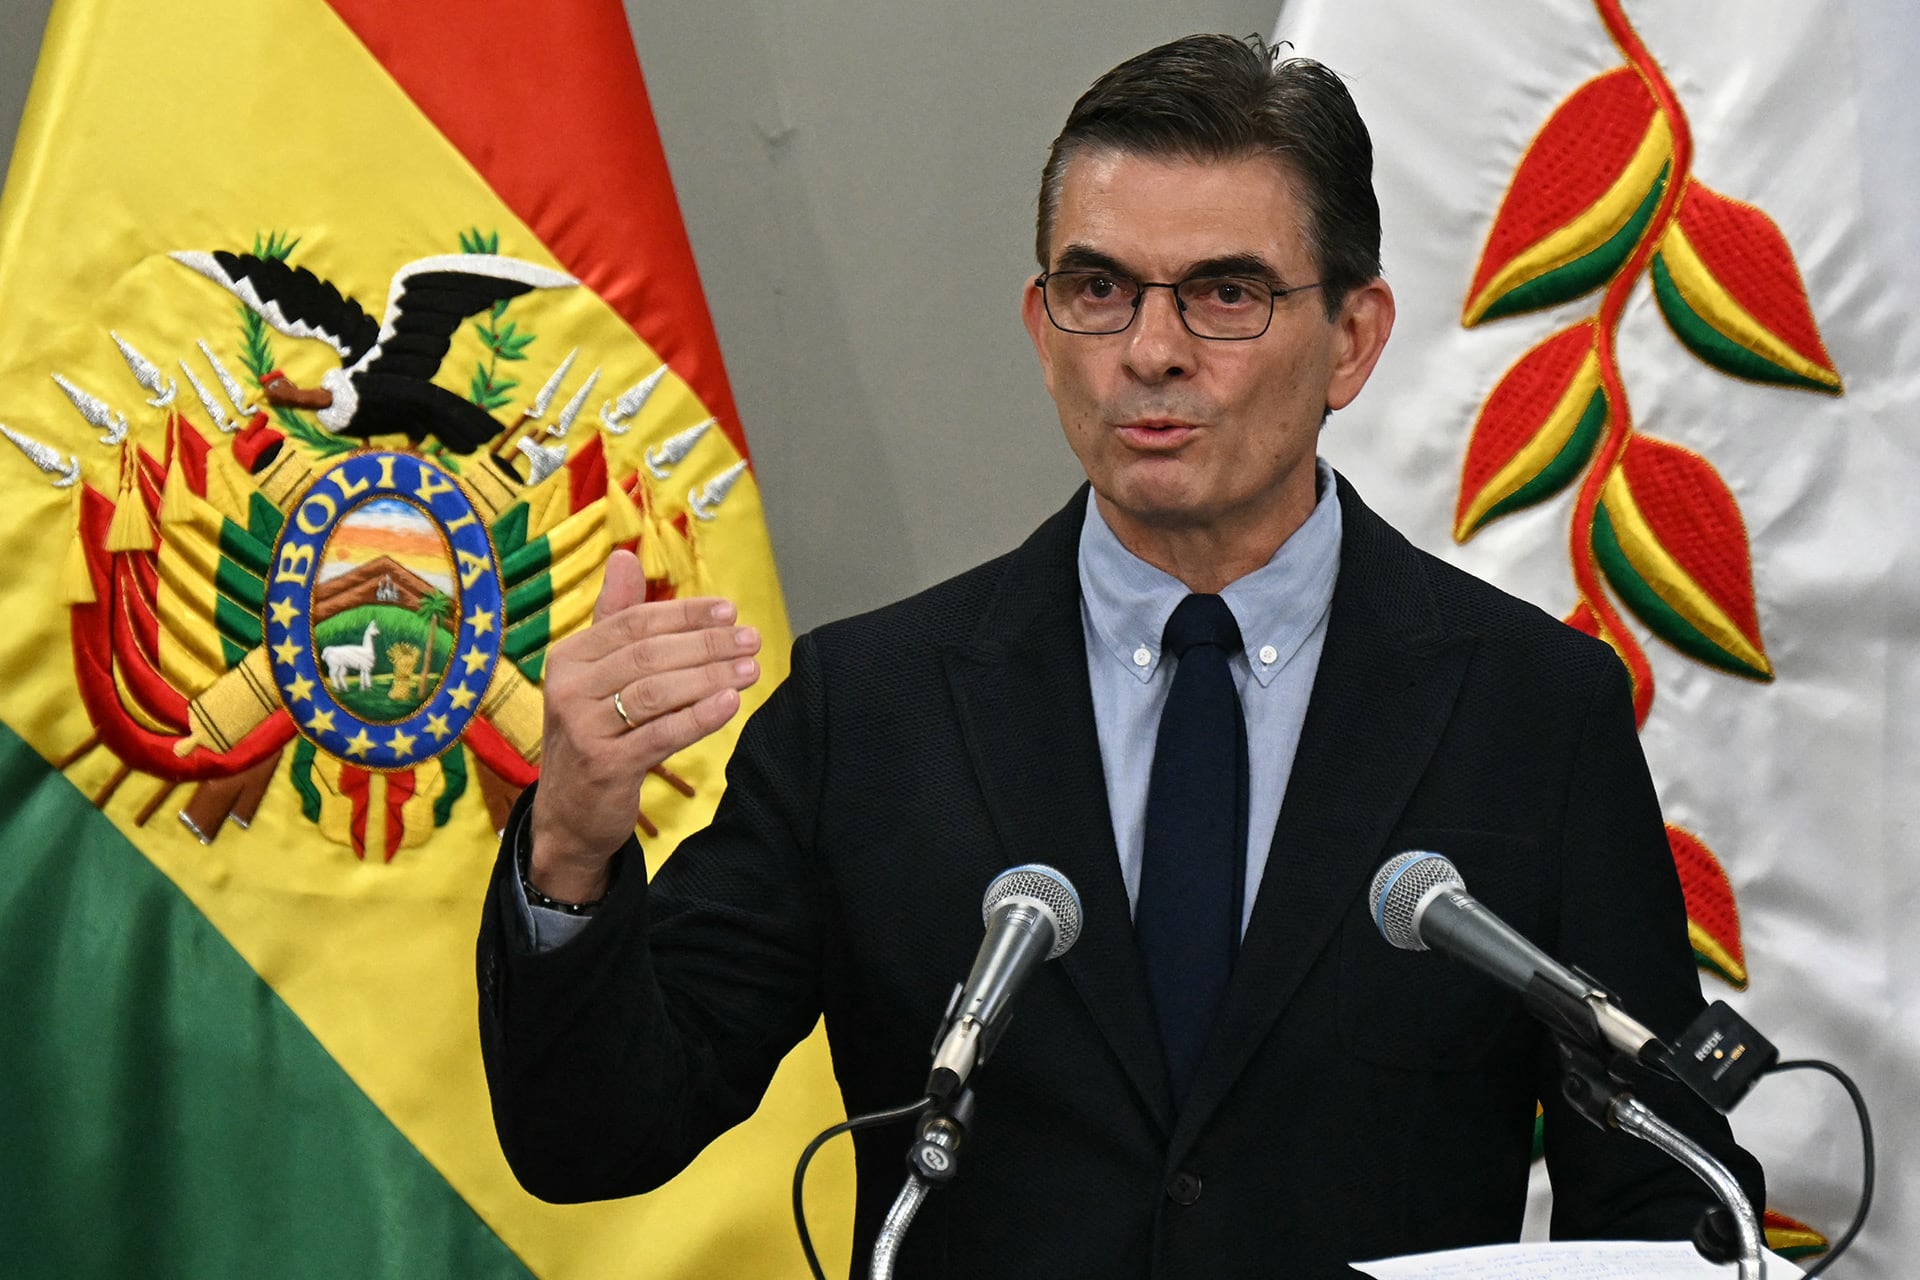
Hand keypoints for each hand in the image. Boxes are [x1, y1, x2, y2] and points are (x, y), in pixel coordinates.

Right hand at [527, 549, 761, 901]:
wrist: (569, 814)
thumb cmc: (594, 734)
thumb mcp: (596, 675)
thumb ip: (614, 618)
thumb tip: (625, 556)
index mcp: (569, 658)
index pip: (634, 622)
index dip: (685, 614)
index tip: (730, 611)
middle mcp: (568, 689)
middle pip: (649, 654)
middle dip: (707, 644)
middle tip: (751, 640)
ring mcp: (583, 728)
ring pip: (657, 691)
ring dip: (711, 676)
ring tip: (751, 669)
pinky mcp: (604, 765)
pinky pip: (661, 733)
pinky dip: (699, 716)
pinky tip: (730, 703)